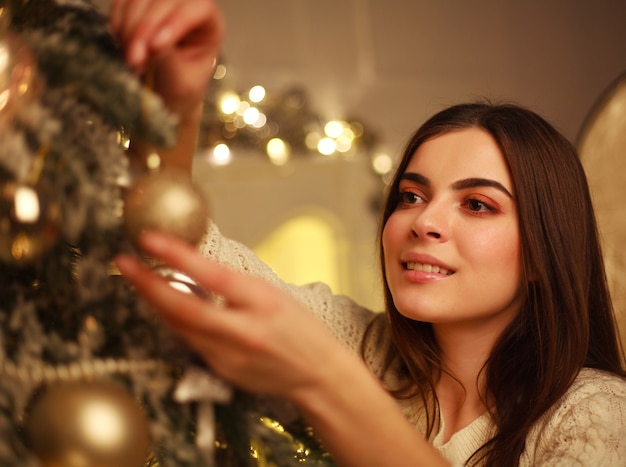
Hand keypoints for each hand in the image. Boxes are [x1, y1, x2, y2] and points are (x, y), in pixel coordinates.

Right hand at [109, 0, 223, 118]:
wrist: (163, 96)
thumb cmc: (181, 92)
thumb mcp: (181, 85)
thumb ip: (171, 62)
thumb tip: (154, 42)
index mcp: (209, 24)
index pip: (198, 7)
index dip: (175, 21)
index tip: (155, 47)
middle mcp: (187, 7)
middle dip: (144, 28)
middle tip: (135, 59)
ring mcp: (161, 3)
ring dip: (128, 27)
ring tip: (131, 59)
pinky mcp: (138, 6)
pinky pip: (121, 2)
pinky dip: (117, 23)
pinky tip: (123, 47)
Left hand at [114, 232, 348, 400]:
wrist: (318, 375)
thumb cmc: (301, 330)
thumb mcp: (274, 295)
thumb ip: (235, 285)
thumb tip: (196, 266)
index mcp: (263, 303)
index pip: (214, 276)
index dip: (178, 256)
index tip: (149, 239)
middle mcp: (244, 332)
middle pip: (184, 309)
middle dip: (148, 285)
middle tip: (124, 263)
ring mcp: (229, 357)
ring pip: (179, 327)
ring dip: (155, 302)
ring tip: (137, 278)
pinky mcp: (221, 371)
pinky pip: (189, 342)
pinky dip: (174, 321)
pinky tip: (164, 306)